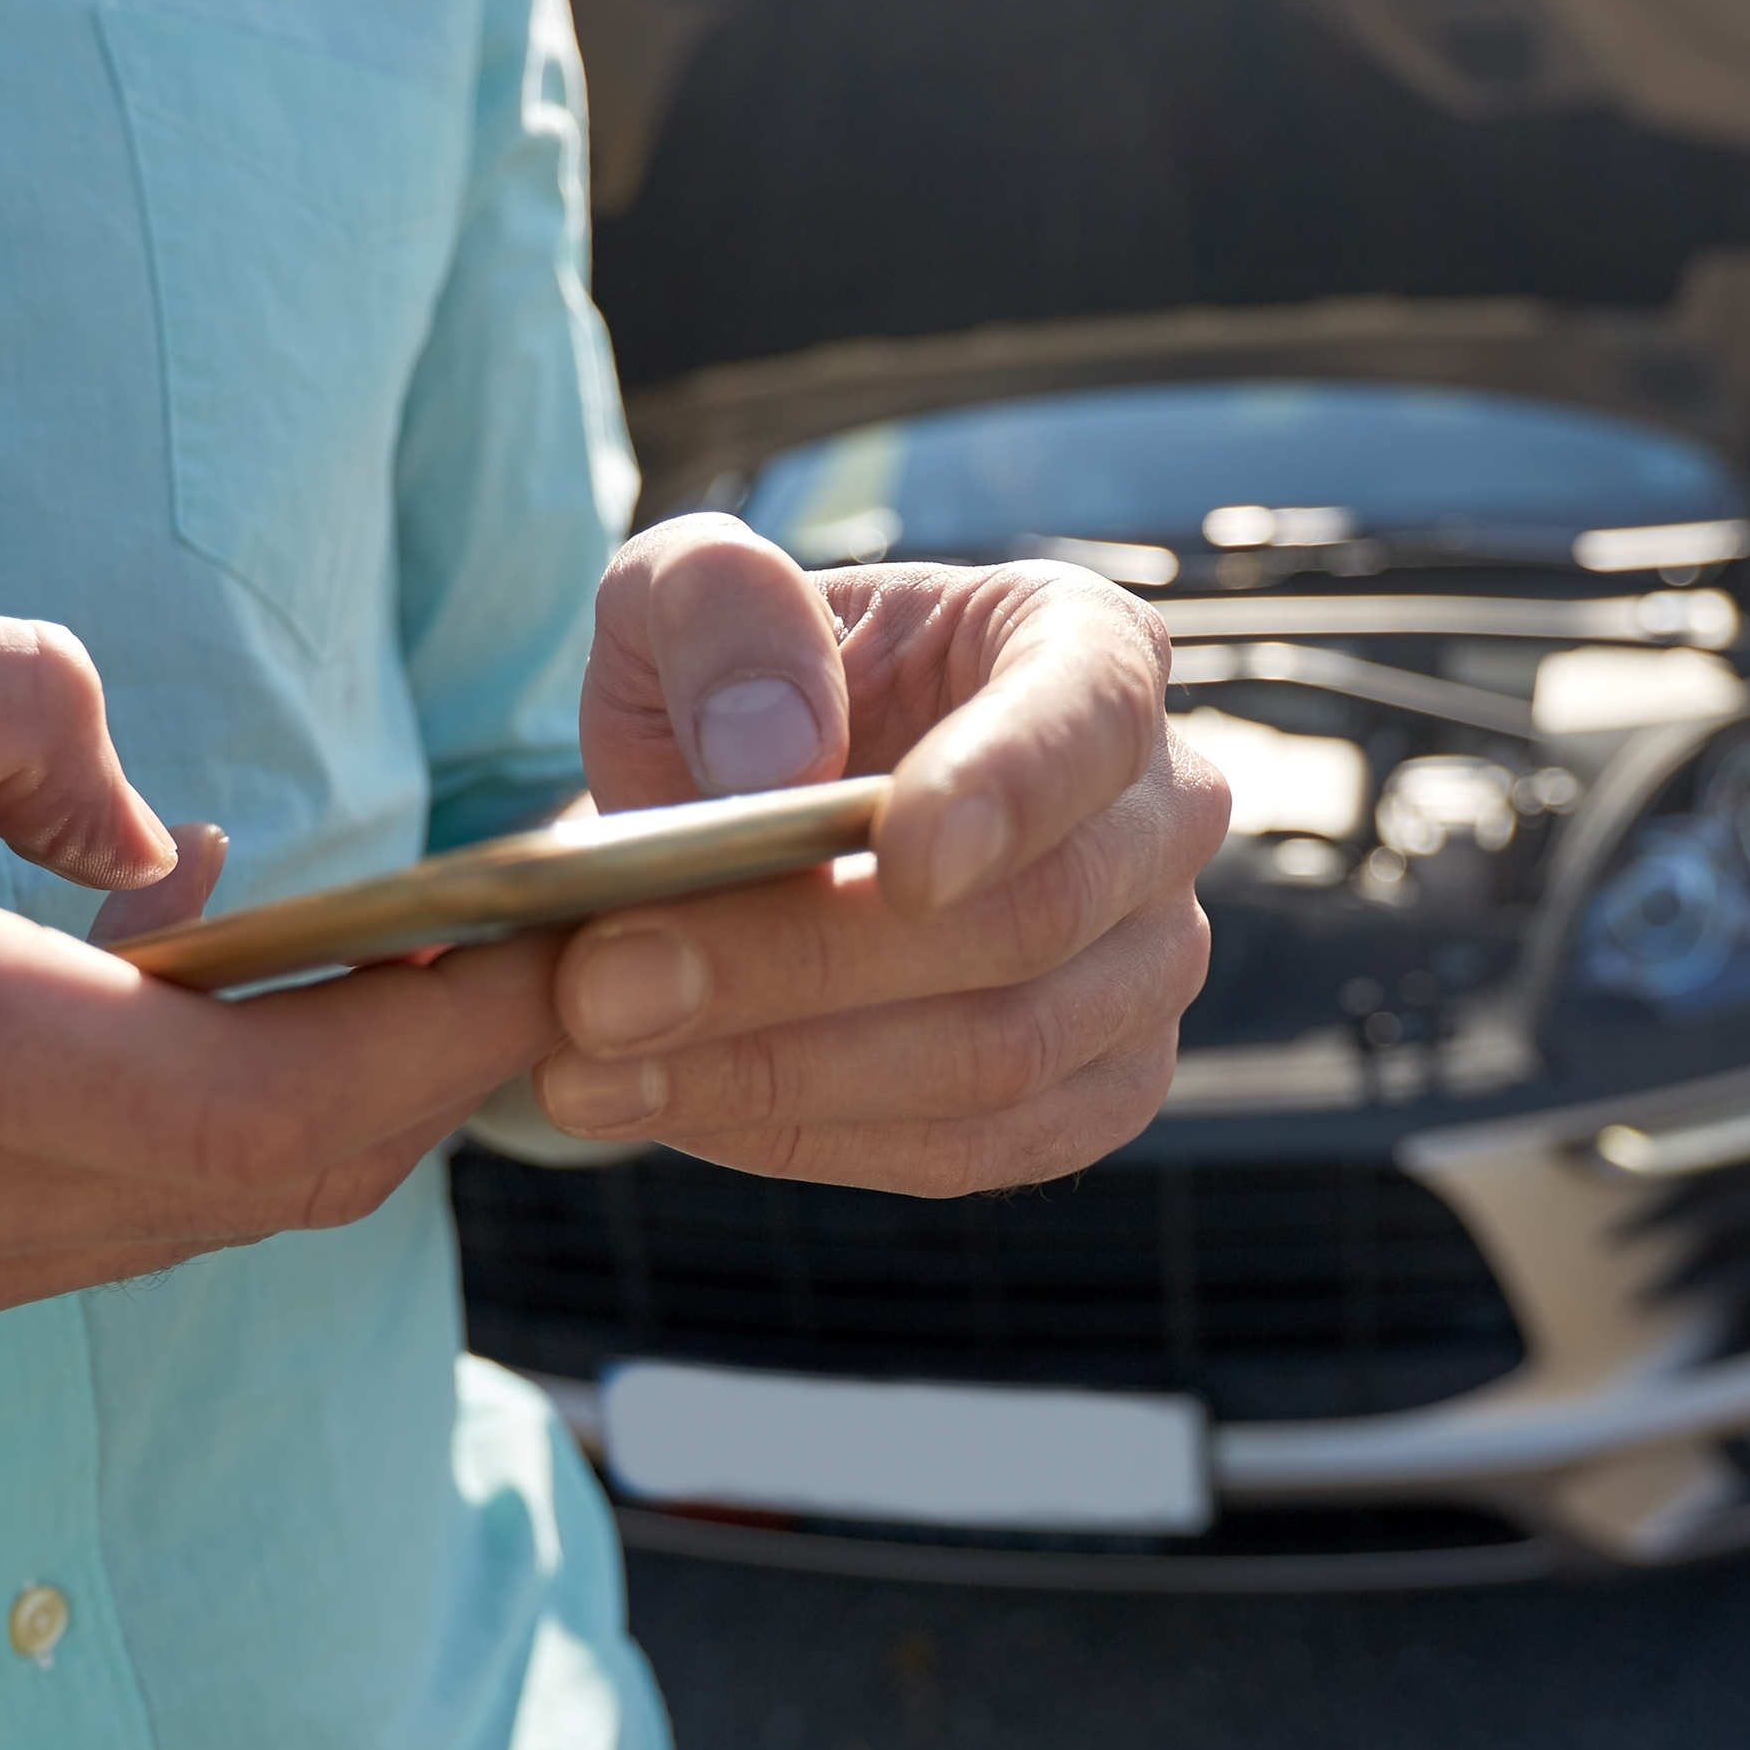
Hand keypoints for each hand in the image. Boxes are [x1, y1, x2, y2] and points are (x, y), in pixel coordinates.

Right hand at [0, 570, 562, 1482]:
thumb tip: (175, 826)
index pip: (248, 1104)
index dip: (448, 1032)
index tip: (573, 928)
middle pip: (268, 1188)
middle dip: (435, 1061)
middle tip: (529, 920)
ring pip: (195, 1223)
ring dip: (319, 1096)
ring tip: (382, 939)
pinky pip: (94, 1231)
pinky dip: (192, 1124)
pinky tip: (176, 988)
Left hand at [537, 516, 1226, 1192]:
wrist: (755, 819)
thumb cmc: (740, 688)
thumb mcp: (683, 598)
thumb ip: (715, 612)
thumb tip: (774, 754)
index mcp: (1086, 650)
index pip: (1088, 718)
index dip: (1008, 793)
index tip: (902, 860)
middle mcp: (1159, 813)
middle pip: (1027, 918)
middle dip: (800, 963)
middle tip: (601, 986)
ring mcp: (1148, 967)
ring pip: (1000, 1058)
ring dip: (779, 1074)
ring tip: (589, 1064)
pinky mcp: (1099, 1092)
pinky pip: (971, 1152)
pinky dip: (809, 1138)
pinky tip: (674, 1107)